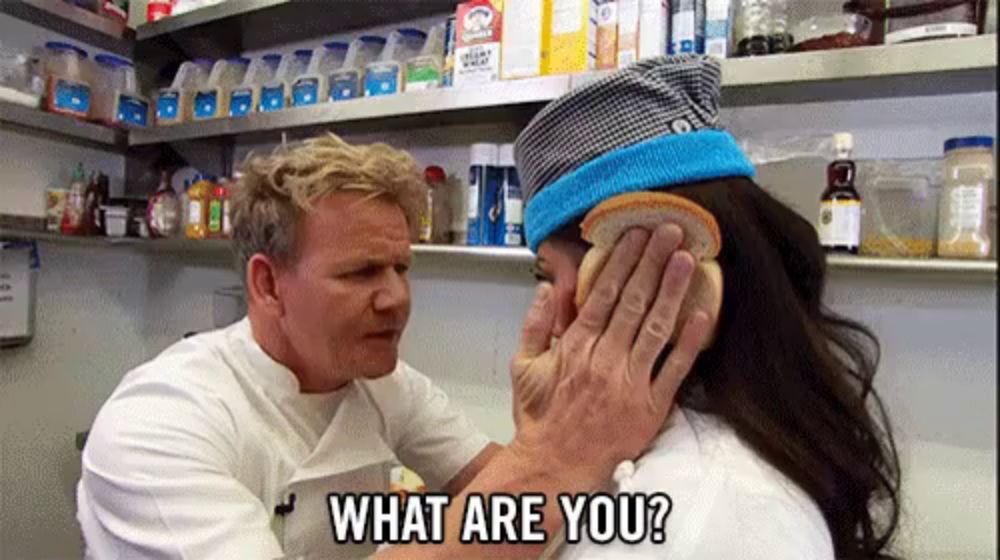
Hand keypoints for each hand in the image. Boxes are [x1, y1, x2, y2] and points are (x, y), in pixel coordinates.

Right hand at [509, 224, 711, 480]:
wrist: (555, 467)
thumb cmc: (540, 418)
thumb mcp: (523, 368)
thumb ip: (535, 325)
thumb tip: (547, 287)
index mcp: (574, 347)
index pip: (602, 295)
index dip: (622, 262)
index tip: (637, 236)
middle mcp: (604, 359)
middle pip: (633, 302)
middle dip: (653, 263)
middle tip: (671, 232)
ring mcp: (630, 383)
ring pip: (655, 328)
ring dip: (673, 291)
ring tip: (688, 260)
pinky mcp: (651, 407)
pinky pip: (674, 370)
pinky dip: (689, 343)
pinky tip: (702, 315)